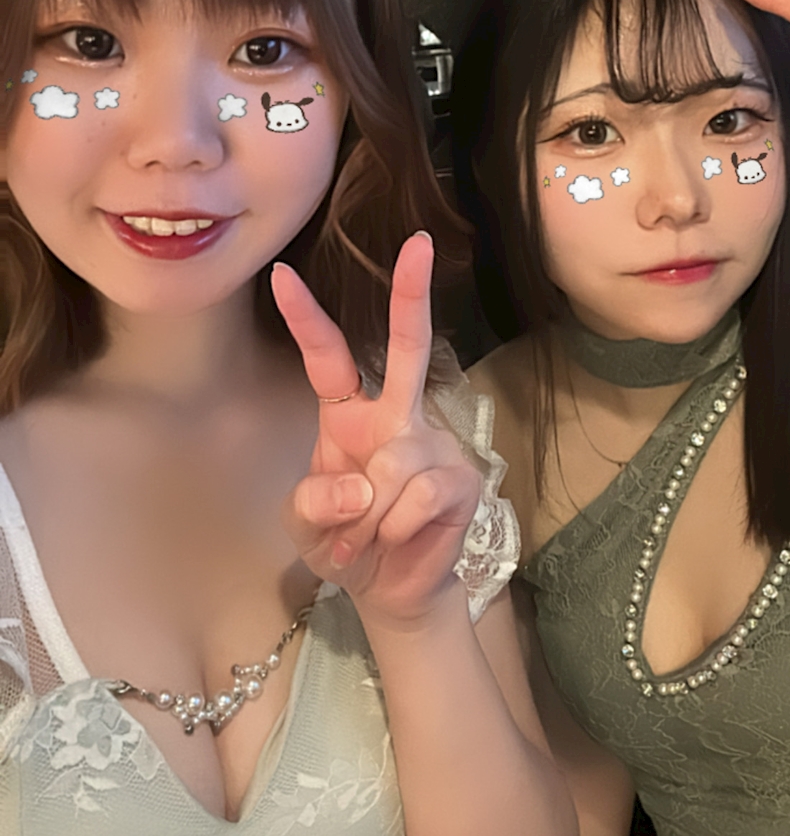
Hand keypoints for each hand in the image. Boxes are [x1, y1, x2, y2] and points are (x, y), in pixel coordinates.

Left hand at [270, 232, 481, 626]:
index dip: (307, 318)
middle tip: (417, 244)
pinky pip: (417, 496)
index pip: (329, 357)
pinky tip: (399, 540)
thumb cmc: (347, 544)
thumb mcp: (306, 526)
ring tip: (368, 540)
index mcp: (349, 415)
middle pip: (409, 346)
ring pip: (393, 464)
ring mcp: (433, 442)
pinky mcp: (461, 477)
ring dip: (368, 517)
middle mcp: (397, 415)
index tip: (282, 275)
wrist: (392, 592)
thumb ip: (314, 502)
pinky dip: (395, 528)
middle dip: (412, 293)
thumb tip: (360, 483)